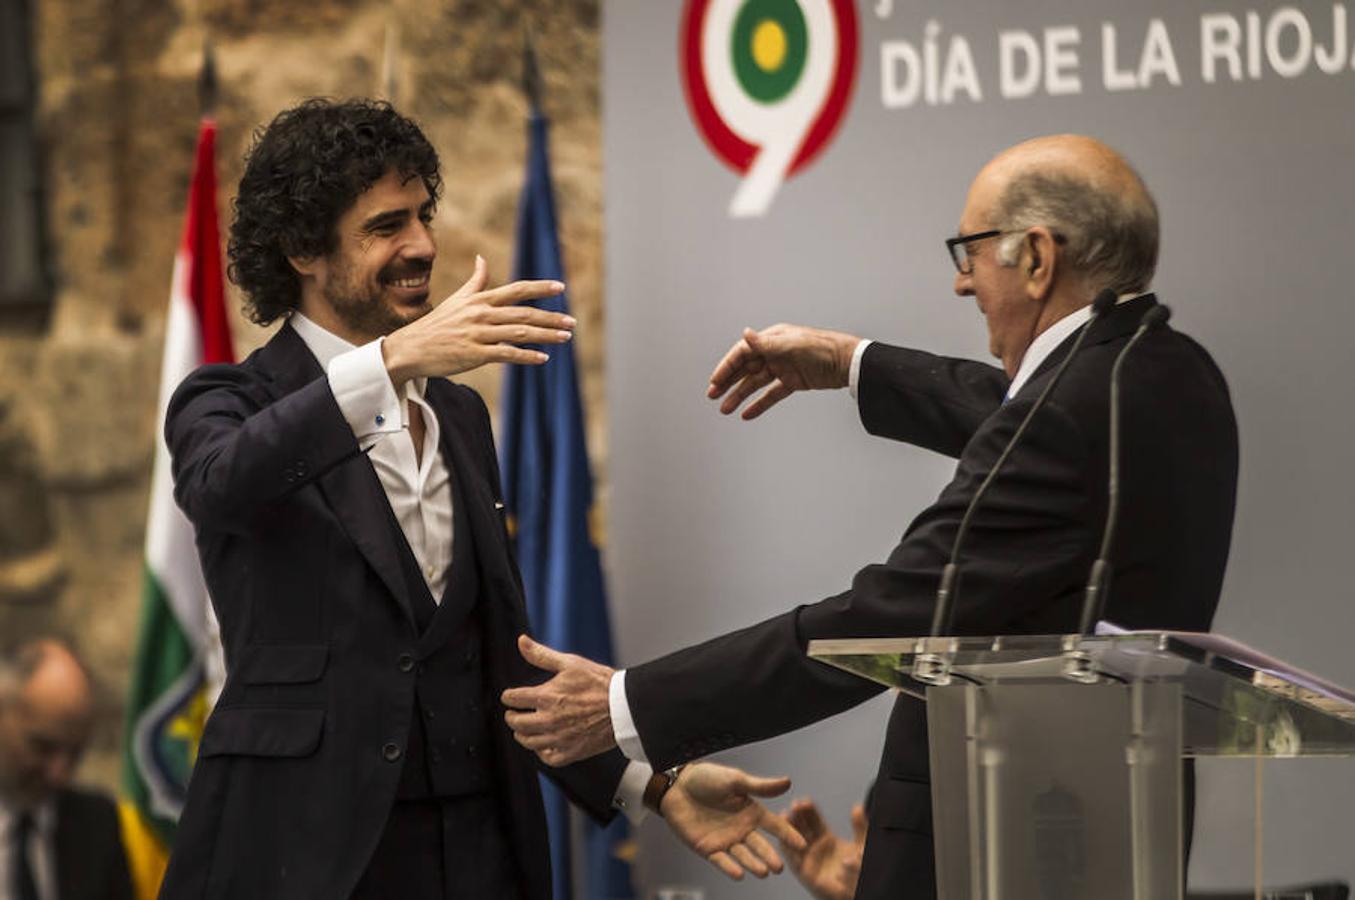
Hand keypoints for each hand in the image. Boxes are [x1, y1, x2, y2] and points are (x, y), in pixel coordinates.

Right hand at [382, 255, 574, 383]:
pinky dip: (526, 356)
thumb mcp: (457, 299)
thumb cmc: (437, 324)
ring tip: (565, 338)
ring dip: (545, 336)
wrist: (411, 348)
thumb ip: (475, 281)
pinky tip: (543, 358)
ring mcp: (478, 334)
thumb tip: (482, 258)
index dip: (540, 288)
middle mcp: (481, 314)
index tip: (561, 288)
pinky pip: (506, 354)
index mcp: (480, 300)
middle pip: (523, 314)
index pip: (516, 290)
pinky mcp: (475, 354)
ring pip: (519, 334)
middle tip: (572, 322)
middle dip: (551, 318)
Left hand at [501, 635, 616, 766]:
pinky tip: (544, 744)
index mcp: (545, 696)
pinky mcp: (571, 752)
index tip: (510, 696)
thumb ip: (541, 655)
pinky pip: (548, 758)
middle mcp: (548, 720)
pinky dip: (542, 752)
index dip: (508, 696)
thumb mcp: (570, 663)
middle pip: (516, 723)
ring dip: (523, 734)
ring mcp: (559, 738)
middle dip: (512, 716)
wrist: (624, 706)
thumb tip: (521, 641)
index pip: (512, 699)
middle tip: (514, 714)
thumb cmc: (599, 682)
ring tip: (525, 729)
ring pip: (528, 741)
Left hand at [661, 762, 806, 880]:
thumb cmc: (706, 778)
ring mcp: (725, 840)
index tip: (803, 845)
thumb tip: (788, 782)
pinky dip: (730, 868)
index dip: (788, 835)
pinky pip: (721, 861)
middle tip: (780, 868)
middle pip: (760, 846)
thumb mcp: (735, 780)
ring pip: (743, 856)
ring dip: (753, 864)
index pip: (774, 826)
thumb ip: (760, 786)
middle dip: (770, 857)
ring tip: (763, 872)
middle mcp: (742, 829)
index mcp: (751, 812)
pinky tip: (739, 874)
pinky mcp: (708, 849)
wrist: (676, 786)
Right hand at [707, 324, 860, 419]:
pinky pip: (771, 394)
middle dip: (728, 382)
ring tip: (725, 409)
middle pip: (745, 369)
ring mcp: (783, 368)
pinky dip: (759, 404)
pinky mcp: (793, 382)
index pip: (742, 353)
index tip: (715, 381)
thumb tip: (744, 333)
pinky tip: (747, 414)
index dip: (727, 367)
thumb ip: (765, 343)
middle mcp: (774, 352)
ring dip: (739, 396)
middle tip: (712, 395)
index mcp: (772, 339)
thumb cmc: (821, 348)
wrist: (847, 363)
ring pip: (755, 384)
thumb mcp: (790, 345)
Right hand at [781, 799, 867, 899]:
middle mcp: (815, 847)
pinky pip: (793, 860)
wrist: (860, 891)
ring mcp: (809, 860)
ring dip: (788, 829)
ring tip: (785, 817)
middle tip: (793, 806)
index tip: (804, 800)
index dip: (808, 810)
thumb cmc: (862, 871)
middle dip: (796, 816)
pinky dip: (787, 848)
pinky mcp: (805, 874)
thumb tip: (856, 807)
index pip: (814, 820)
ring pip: (794, 841)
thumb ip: (859, 826)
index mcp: (827, 839)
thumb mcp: (862, 844)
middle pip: (802, 828)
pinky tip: (782, 837)